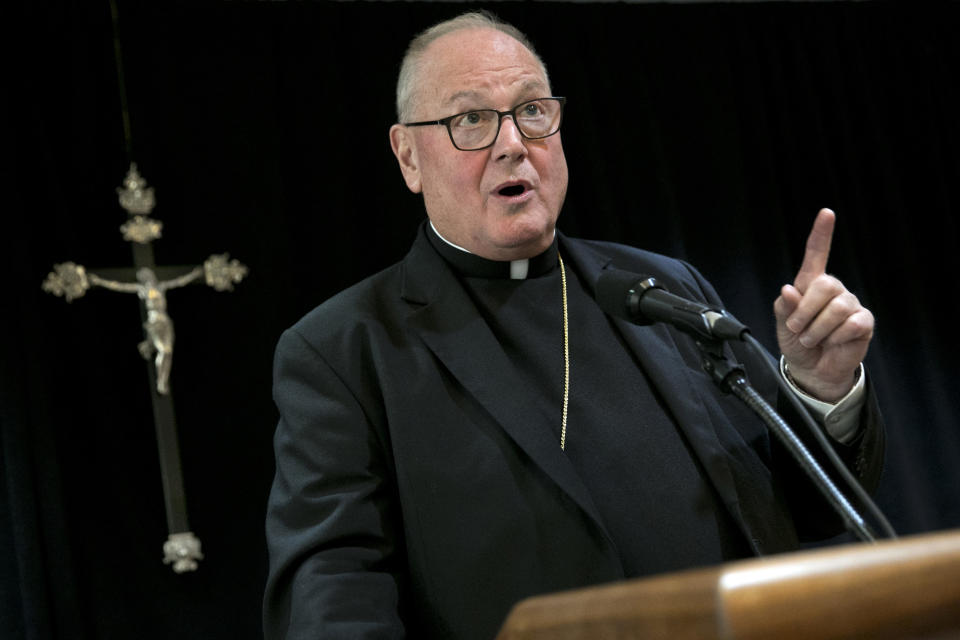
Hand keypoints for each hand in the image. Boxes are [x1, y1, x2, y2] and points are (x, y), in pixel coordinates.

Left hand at [774, 209, 873, 401]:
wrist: (812, 369)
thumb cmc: (797, 341)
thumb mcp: (782, 324)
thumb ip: (784, 307)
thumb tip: (788, 290)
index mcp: (811, 285)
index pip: (817, 254)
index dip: (821, 234)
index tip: (826, 214)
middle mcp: (833, 290)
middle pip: (825, 285)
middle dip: (805, 311)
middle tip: (797, 328)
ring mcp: (851, 305)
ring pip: (837, 308)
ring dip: (817, 329)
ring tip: (812, 339)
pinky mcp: (864, 322)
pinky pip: (851, 325)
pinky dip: (835, 338)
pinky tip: (832, 343)